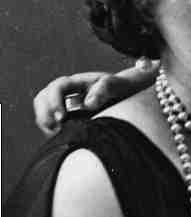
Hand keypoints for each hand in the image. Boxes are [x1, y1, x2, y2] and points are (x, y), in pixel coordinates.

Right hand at [33, 60, 158, 135]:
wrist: (123, 91)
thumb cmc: (118, 86)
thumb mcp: (114, 85)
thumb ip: (103, 91)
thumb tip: (88, 104)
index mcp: (76, 82)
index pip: (57, 87)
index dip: (55, 101)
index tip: (62, 118)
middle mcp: (66, 90)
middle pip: (43, 97)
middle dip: (45, 113)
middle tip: (55, 128)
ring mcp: (63, 101)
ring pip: (43, 108)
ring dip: (45, 120)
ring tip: (56, 133)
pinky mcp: (65, 113)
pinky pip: (50, 119)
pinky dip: (50, 127)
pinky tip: (61, 135)